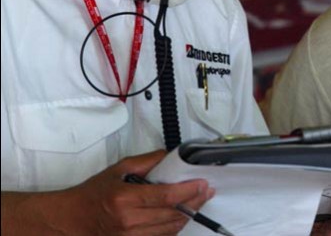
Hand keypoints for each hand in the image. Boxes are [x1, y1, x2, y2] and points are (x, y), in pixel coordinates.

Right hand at [58, 150, 212, 235]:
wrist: (69, 220)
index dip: (188, 191)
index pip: (166, 197)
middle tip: (207, 191)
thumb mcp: (117, 170)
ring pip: (169, 229)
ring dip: (188, 216)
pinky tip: (182, 216)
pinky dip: (174, 228)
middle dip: (194, 202)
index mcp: (125, 199)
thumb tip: (170, 155)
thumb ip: (146, 162)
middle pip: (172, 214)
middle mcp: (128, 221)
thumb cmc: (92, 194)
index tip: (203, 183)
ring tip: (199, 202)